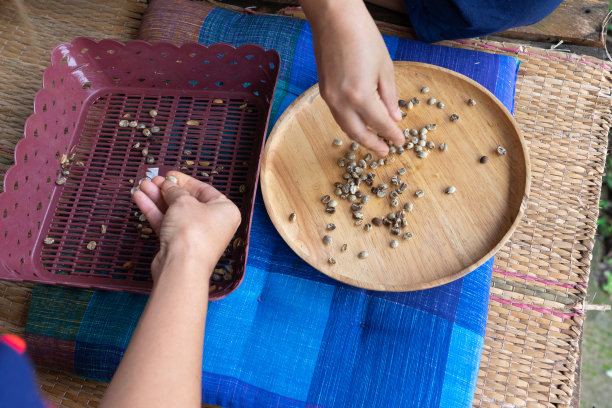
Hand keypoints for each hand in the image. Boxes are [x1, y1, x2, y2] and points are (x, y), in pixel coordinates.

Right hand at [132, 172, 240, 281]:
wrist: (182, 265)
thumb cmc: (192, 232)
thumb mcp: (183, 202)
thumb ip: (174, 190)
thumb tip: (168, 185)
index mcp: (225, 211)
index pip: (204, 190)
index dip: (185, 181)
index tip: (170, 174)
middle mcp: (213, 224)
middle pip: (187, 201)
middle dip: (167, 190)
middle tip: (153, 180)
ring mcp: (196, 235)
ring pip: (174, 212)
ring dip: (157, 198)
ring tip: (142, 186)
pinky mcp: (180, 244)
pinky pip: (167, 223)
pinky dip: (154, 211)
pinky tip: (140, 198)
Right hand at [301, 0, 404, 155]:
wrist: (334, 19)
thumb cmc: (363, 36)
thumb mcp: (384, 68)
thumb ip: (390, 97)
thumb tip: (395, 117)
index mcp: (360, 96)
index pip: (380, 124)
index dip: (392, 134)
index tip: (400, 142)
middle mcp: (341, 102)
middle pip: (359, 132)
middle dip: (373, 143)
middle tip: (385, 151)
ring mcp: (329, 98)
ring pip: (345, 126)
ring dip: (359, 136)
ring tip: (372, 141)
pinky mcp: (323, 91)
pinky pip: (337, 115)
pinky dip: (349, 123)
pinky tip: (359, 123)